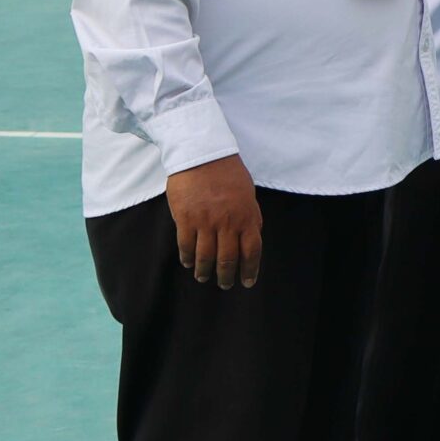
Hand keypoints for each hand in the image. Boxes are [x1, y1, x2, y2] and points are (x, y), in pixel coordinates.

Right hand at [167, 154, 261, 287]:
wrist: (202, 155)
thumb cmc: (228, 173)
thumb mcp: (248, 194)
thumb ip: (251, 217)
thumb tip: (254, 236)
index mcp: (247, 217)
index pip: (252, 251)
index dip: (250, 269)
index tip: (248, 282)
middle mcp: (228, 223)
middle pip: (228, 259)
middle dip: (227, 276)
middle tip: (225, 285)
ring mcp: (206, 222)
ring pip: (206, 256)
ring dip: (205, 271)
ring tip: (204, 277)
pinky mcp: (185, 219)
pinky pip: (186, 245)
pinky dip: (187, 257)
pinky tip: (188, 263)